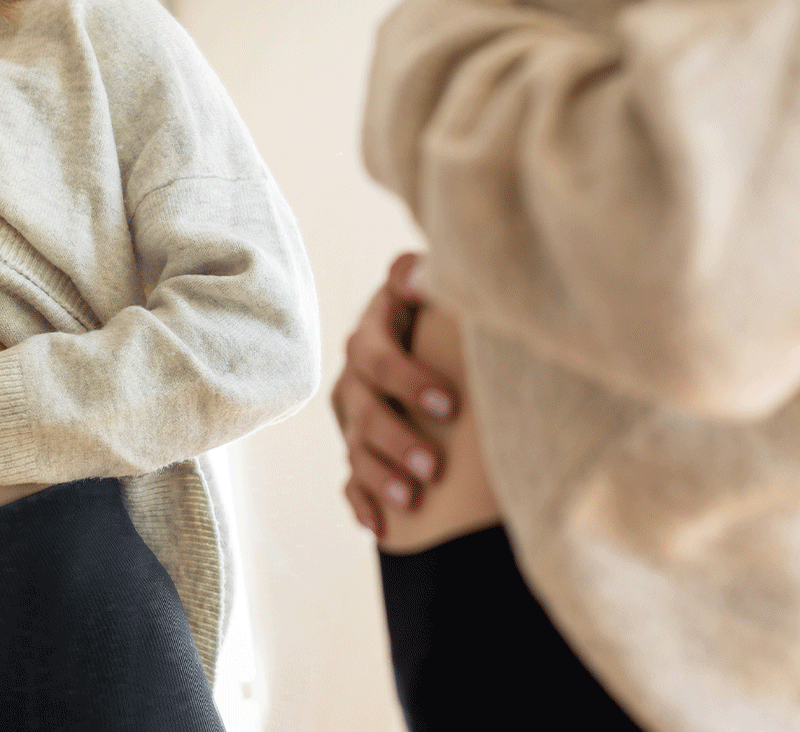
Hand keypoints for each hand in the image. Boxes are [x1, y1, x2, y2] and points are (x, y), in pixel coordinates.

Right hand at [333, 252, 459, 538]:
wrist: (433, 331)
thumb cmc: (446, 310)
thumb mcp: (436, 287)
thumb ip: (429, 277)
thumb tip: (429, 274)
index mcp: (375, 330)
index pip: (378, 354)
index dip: (408, 379)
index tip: (450, 405)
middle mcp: (358, 372)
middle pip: (364, 406)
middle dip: (397, 438)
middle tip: (436, 466)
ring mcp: (354, 411)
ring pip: (355, 446)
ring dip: (380, 474)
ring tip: (412, 499)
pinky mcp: (357, 446)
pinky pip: (350, 479)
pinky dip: (362, 502)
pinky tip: (378, 526)